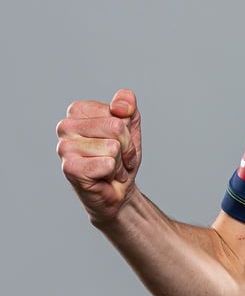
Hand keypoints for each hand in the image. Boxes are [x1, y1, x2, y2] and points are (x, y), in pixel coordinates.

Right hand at [56, 88, 141, 224]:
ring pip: (113, 146)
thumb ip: (128, 105)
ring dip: (119, 161)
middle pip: (117, 127)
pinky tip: (103, 177)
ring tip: (109, 167)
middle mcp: (65, 126)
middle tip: (115, 156)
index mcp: (78, 110)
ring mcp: (64, 148)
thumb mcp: (130, 125)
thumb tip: (120, 105)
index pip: (118, 110)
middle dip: (125, 146)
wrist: (118, 190)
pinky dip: (113, 172)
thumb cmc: (120, 156)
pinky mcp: (69, 168)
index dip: (127, 128)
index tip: (119, 140)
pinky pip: (108, 163)